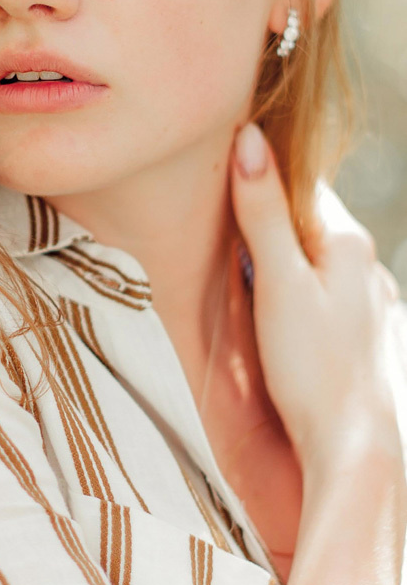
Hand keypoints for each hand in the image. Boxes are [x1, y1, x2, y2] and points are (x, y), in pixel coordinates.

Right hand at [229, 121, 401, 482]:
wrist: (349, 447)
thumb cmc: (312, 368)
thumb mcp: (279, 281)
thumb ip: (263, 210)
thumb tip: (249, 137)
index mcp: (348, 242)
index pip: (299, 183)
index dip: (257, 181)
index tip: (217, 186)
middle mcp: (366, 266)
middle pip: (304, 224)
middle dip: (263, 226)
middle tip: (219, 241)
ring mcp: (367, 302)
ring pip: (310, 262)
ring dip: (275, 265)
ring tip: (243, 285)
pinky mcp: (358, 336)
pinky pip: (317, 296)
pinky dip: (290, 296)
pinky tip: (274, 322)